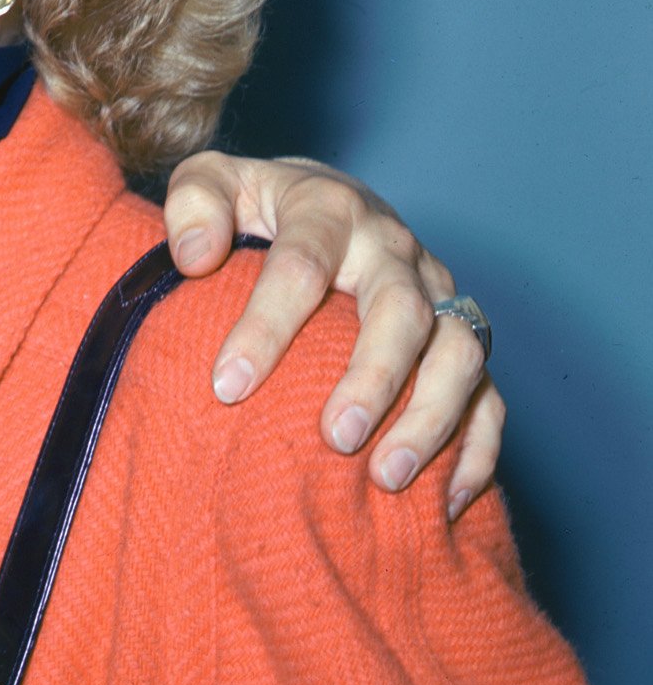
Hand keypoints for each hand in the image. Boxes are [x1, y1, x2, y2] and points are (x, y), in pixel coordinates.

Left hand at [164, 152, 501, 515]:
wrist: (324, 202)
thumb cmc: (255, 207)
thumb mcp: (213, 182)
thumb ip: (193, 205)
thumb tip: (195, 257)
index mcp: (330, 210)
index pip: (302, 265)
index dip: (266, 326)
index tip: (226, 387)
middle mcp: (394, 250)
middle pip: (402, 312)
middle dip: (373, 378)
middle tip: (335, 438)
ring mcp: (438, 295)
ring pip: (462, 353)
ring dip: (432, 419)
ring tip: (387, 479)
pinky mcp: (461, 339)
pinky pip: (491, 397)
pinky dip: (478, 449)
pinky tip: (442, 502)